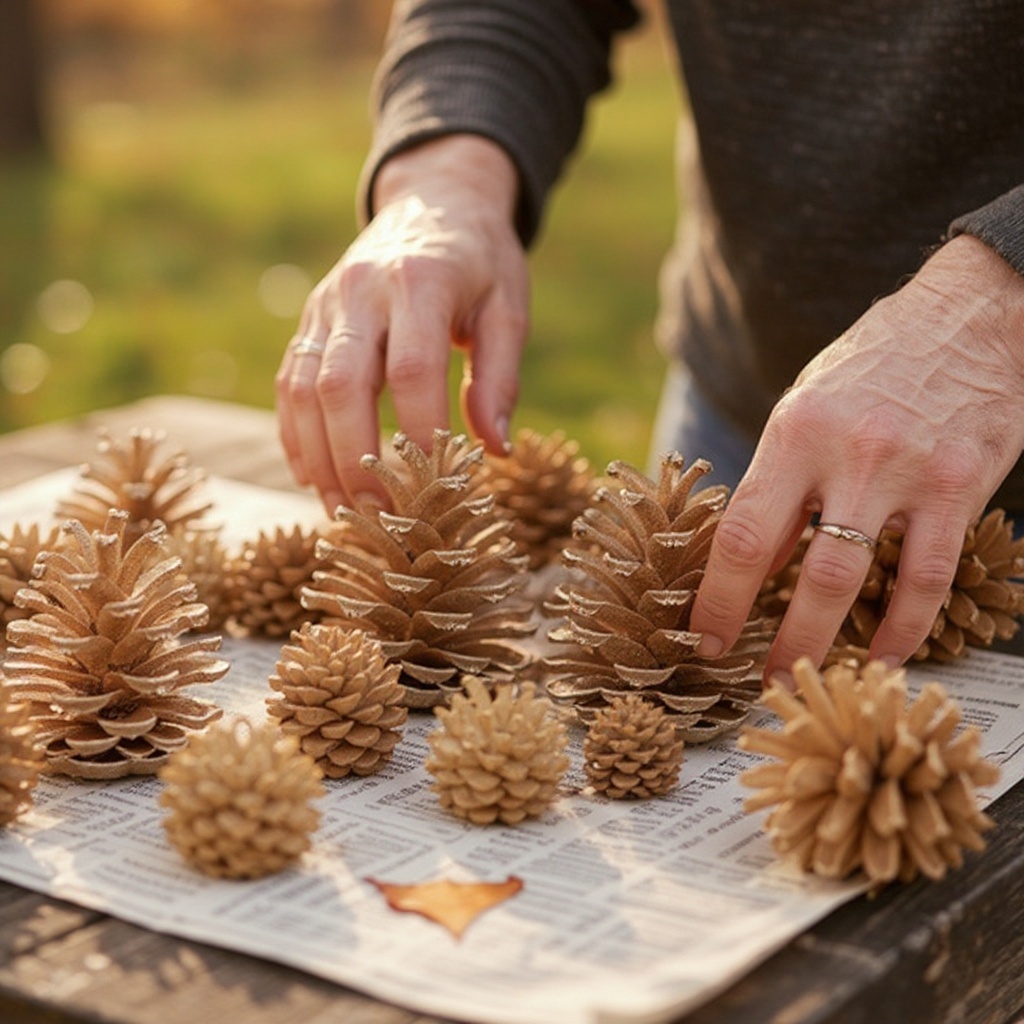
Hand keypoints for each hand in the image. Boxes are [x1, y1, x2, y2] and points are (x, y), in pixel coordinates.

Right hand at [276, 135, 527, 512]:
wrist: (433, 200)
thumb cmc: (481, 262)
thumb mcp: (508, 308)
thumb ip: (500, 379)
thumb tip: (494, 451)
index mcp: (422, 282)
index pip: (412, 368)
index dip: (418, 431)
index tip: (433, 484)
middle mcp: (363, 290)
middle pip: (341, 382)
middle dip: (354, 457)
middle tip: (377, 514)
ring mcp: (327, 303)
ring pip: (302, 386)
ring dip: (317, 455)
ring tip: (340, 509)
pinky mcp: (309, 317)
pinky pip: (287, 379)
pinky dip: (294, 432)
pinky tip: (309, 475)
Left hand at [690, 234, 1023, 682]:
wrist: (970, 315)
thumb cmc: (874, 366)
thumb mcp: (805, 411)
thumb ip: (781, 486)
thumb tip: (757, 564)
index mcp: (794, 432)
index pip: (743, 533)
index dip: (718, 597)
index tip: (703, 639)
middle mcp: (847, 454)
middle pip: (797, 570)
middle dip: (771, 636)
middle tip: (755, 679)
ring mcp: (909, 473)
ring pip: (860, 581)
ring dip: (828, 642)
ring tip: (809, 677)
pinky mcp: (962, 488)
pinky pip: (929, 577)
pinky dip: (904, 626)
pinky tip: (884, 655)